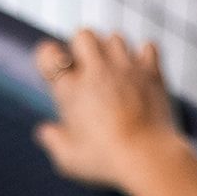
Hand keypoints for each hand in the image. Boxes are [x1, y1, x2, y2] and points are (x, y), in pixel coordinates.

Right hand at [32, 28, 185, 191]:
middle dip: (81, 47)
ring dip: (111, 50)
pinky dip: (143, 56)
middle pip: (83, 34)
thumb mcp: (69, 159)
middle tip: (86, 70)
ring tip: (113, 72)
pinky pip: (147, 46)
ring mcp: (126, 68)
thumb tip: (44, 132)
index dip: (48, 59)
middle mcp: (96, 72)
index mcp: (70, 90)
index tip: (55, 75)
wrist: (148, 158)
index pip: (47, 53)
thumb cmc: (106, 161)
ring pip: (115, 37)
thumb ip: (53, 141)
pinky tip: (140, 73)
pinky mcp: (152, 72)